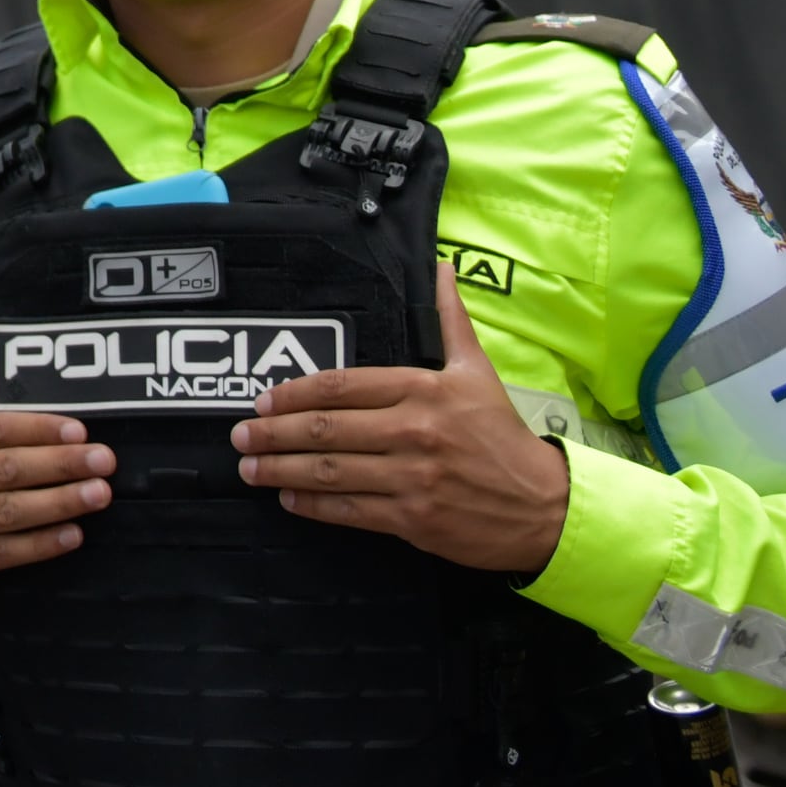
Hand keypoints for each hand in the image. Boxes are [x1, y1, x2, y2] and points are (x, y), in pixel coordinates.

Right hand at [0, 363, 115, 595]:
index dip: (36, 428)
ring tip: (99, 493)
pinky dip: (41, 544)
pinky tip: (73, 534)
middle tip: (103, 459)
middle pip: (5, 469)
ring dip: (60, 503)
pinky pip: (4, 552)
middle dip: (60, 464)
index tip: (77, 428)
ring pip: (9, 511)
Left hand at [234, 263, 571, 572]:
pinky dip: (314, 505)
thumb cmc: (503, 436)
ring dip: (281, 469)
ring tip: (251, 468)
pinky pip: (350, 511)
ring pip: (330, 471)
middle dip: (274, 433)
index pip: (342, 386)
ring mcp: (412, 477)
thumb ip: (451, 319)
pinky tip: (289, 498)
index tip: (265, 398)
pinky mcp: (414, 518)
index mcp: (423, 390)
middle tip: (241, 435)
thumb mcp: (478, 370)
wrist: (544, 506)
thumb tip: (442, 268)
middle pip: (326, 429)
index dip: (296, 393)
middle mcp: (413, 432)